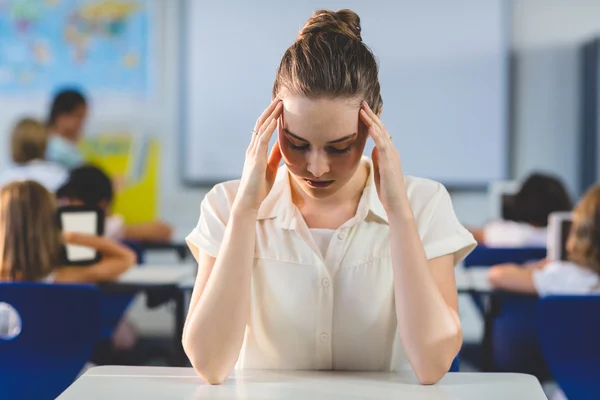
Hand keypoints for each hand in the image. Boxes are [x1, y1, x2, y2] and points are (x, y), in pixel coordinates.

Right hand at [233, 98, 283, 212]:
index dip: (271, 115)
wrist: (249, 201)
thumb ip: (275, 154)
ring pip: (261, 128)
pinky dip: (269, 128)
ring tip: (280, 103)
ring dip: (271, 114)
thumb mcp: (271, 167)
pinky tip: (275, 120)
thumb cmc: (259, 187)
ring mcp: (253, 152)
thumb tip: (282, 144)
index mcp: (256, 150)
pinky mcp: (256, 159)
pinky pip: (262, 140)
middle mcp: (253, 148)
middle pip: (261, 123)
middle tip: (281, 97)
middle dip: (271, 109)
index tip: (281, 105)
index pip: (263, 127)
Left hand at [359, 101, 406, 212]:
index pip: (380, 132)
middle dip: (371, 115)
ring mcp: (392, 155)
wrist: (396, 203)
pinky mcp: (390, 162)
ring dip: (372, 120)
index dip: (371, 120)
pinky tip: (370, 125)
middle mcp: (391, 151)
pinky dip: (376, 133)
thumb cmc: (387, 189)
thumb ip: (377, 158)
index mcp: (388, 153)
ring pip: (382, 132)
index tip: (362, 110)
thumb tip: (372, 148)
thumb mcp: (380, 170)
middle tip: (361, 102)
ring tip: (362, 108)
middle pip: (381, 128)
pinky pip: (383, 144)